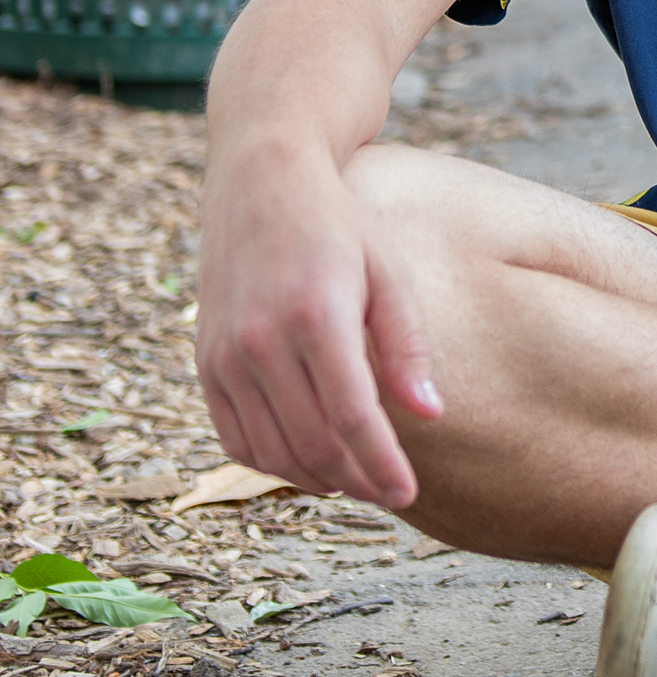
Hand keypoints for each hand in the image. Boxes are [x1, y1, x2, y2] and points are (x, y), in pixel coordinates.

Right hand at [196, 143, 441, 511]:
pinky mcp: (205, 362)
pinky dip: (272, 461)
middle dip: (356, 480)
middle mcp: (261, 339)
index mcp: (316, 313)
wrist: (260, 181)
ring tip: (355, 480)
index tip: (409, 492)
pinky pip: (235, 436)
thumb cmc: (338, 225)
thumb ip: (407, 346)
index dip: (381, 464)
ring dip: (315, 478)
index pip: (351, 416)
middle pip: (312, 442)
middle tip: (389, 495)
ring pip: (270, 449)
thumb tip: (431, 415)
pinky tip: (309, 461)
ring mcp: (225, 354)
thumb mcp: (388, 271)